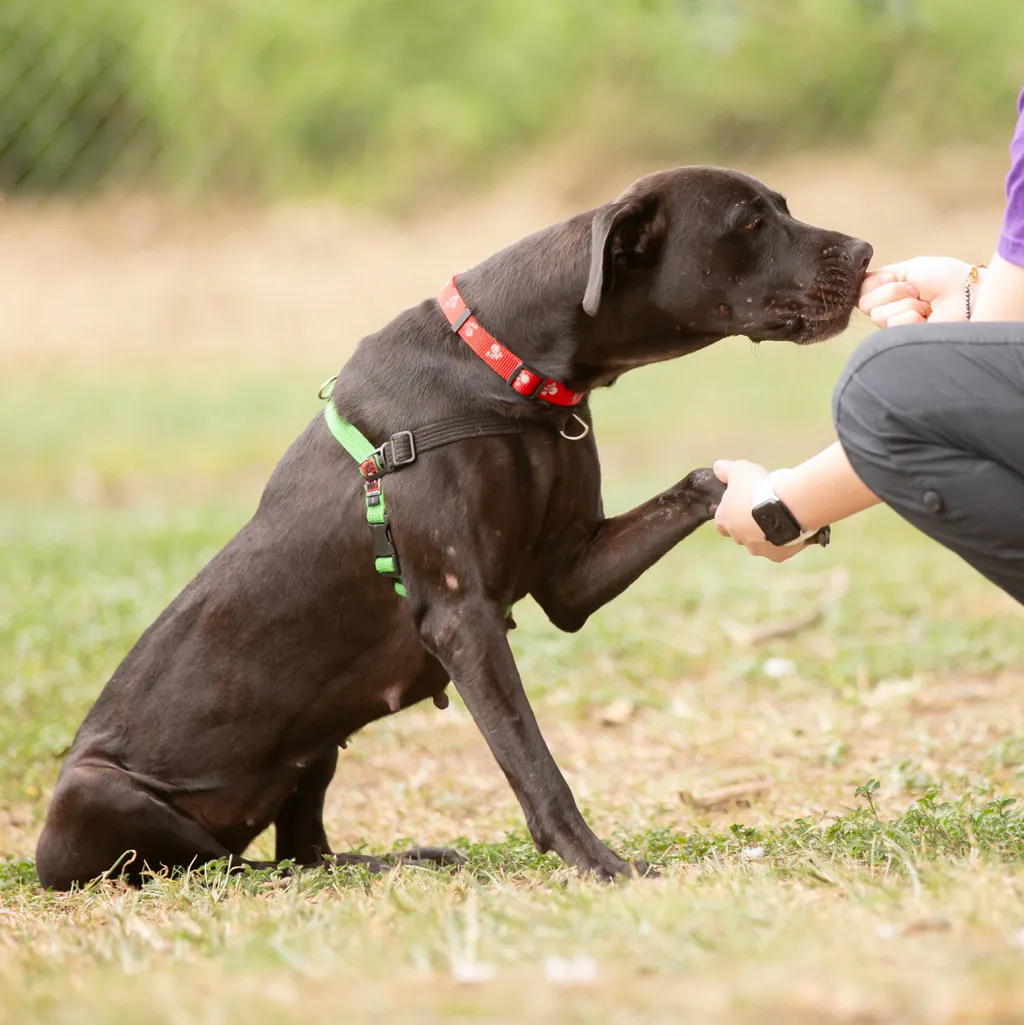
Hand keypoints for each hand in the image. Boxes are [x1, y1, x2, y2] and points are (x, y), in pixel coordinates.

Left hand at [712, 460, 804, 563]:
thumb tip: (717, 467)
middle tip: (764, 508)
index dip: (730, 514)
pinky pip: (780, 549)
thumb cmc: (757, 488)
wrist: (786, 506)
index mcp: (725, 521)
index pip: (721, 522)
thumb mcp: (739, 470)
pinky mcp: (777, 556)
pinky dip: (785, 541)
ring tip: (781, 517)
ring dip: (767, 533)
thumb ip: (726, 470)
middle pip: (741, 533)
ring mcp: (758, 549)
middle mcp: (738, 539)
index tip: (741, 506)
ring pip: (760, 543)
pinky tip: (792, 527)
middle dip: (750, 524)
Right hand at [858, 257, 974, 327]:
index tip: (897, 279)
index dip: (877, 284)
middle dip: (892, 292)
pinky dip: (912, 317)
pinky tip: (927, 317)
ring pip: (879, 315)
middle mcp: (889, 310)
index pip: (862, 292)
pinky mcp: (904, 339)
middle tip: (916, 291)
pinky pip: (894, 325)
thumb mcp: (909, 267)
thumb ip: (881, 275)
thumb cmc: (945, 278)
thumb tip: (859, 282)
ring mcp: (896, 326)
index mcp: (888, 293)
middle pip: (866, 304)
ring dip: (907, 304)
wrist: (968, 293)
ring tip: (926, 305)